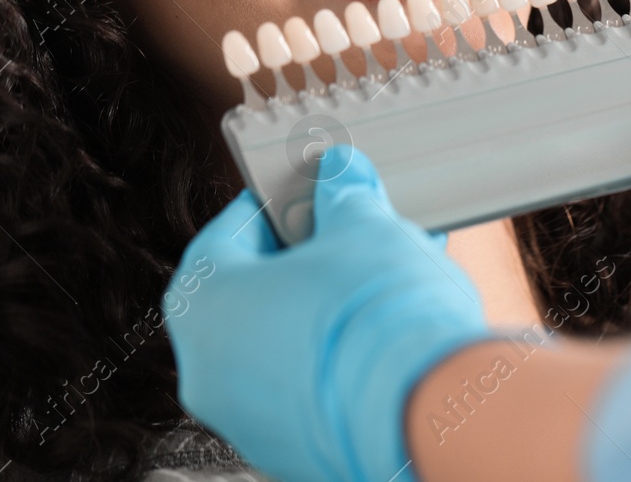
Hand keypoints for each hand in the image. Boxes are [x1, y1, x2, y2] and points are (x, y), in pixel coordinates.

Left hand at [165, 145, 491, 481]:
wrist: (428, 415)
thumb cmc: (377, 317)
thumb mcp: (363, 228)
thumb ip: (344, 196)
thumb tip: (341, 176)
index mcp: (202, 304)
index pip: (228, 234)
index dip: (275, 206)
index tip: (311, 193)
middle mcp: (208, 371)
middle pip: (258, 294)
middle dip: (315, 260)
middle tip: (360, 236)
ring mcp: (248, 421)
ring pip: (286, 345)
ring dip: (333, 309)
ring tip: (392, 282)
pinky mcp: (294, 454)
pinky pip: (312, 389)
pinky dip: (344, 359)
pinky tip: (391, 334)